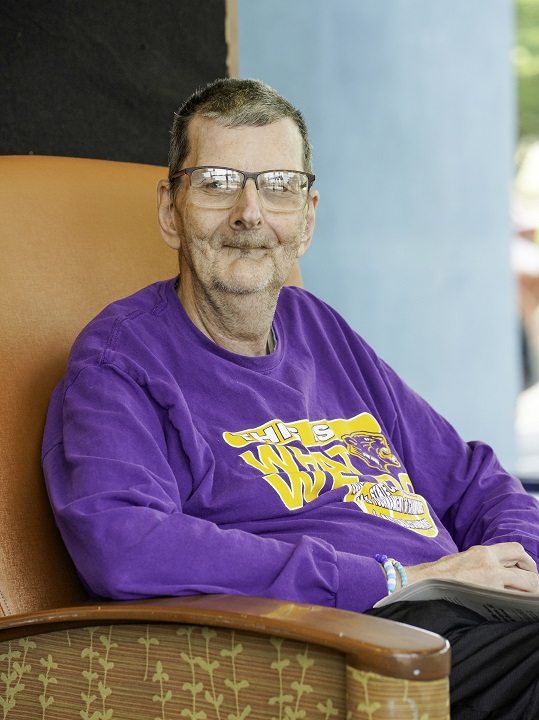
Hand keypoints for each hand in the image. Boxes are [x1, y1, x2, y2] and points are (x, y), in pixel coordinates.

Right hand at [405, 543, 538, 592]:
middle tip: (532, 585)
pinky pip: (515, 597)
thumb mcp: (462, 559)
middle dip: (533, 573)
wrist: (423, 581)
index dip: (526, 560)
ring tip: (528, 599)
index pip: (515, 549)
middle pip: (524, 561)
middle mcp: (489, 561)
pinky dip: (521, 601)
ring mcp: (491, 577)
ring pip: (526, 581)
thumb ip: (480, 561)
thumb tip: (495, 571)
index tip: (526, 570)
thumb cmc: (439, 574)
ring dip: (531, 589)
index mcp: (482, 551)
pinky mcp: (488, 593)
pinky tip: (519, 608)